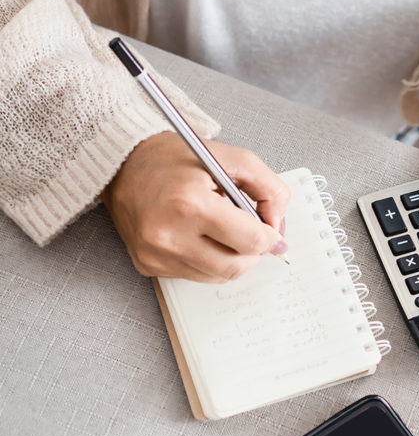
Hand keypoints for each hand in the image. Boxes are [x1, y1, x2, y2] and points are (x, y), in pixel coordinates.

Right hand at [102, 132, 289, 282]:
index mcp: (190, 203)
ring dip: (232, 258)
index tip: (271, 231)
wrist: (124, 165)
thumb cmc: (178, 159)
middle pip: (235, 266)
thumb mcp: (233, 159)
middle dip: (253, 253)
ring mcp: (154, 254)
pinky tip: (202, 236)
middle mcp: (168, 234)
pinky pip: (195, 275)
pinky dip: (209, 261)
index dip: (270, 238)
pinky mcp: (147, 265)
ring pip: (217, 276)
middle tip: (253, 234)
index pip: (250, 241)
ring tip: (225, 231)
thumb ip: (269, 189)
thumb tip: (278, 226)